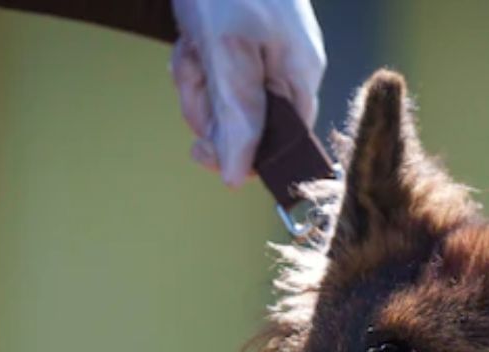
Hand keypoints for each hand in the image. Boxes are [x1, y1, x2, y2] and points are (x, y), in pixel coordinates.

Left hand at [171, 0, 325, 186]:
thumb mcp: (230, 52)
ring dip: (195, 82)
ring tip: (190, 48)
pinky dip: (193, 60)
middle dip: (208, 107)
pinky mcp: (237, 42)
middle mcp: (284, 72)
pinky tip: (189, 38)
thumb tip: (237, 176)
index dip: (243, 154)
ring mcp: (260, 56)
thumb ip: (237, 117)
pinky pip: (214, 73)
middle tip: (192, 76)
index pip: (281, 144)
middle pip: (245, 125)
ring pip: (223, 100)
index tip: (204, 148)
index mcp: (299, 78)